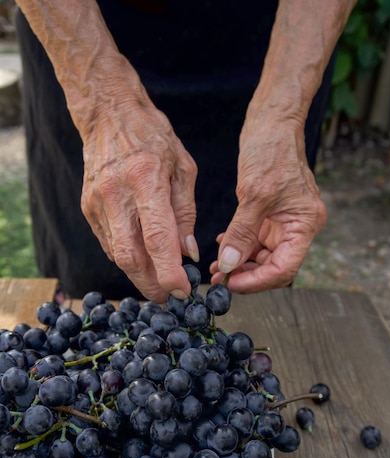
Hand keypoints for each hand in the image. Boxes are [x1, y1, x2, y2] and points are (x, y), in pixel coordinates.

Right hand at [80, 98, 198, 302]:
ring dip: (140, 275)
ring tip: (160, 282)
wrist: (108, 114)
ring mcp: (97, 203)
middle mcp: (116, 194)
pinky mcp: (88, 208)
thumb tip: (188, 254)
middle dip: (152, 285)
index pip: (156, 238)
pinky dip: (128, 258)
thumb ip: (186, 214)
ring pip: (117, 256)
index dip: (169, 272)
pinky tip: (143, 259)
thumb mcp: (183, 168)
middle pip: (130, 257)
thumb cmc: (153, 137)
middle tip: (170, 298)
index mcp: (145, 179)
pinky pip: (109, 244)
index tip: (183, 291)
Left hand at [210, 119, 326, 292]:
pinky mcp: (272, 214)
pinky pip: (256, 240)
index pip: (285, 268)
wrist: (273, 121)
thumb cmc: (271, 149)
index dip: (257, 281)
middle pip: (275, 267)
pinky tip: (222, 248)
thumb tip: (228, 266)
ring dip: (240, 264)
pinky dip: (240, 247)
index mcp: (305, 224)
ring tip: (215, 269)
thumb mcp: (254, 194)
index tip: (231, 284)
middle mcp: (299, 226)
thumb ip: (242, 233)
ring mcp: (286, 221)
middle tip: (219, 280)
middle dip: (246, 275)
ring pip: (264, 256)